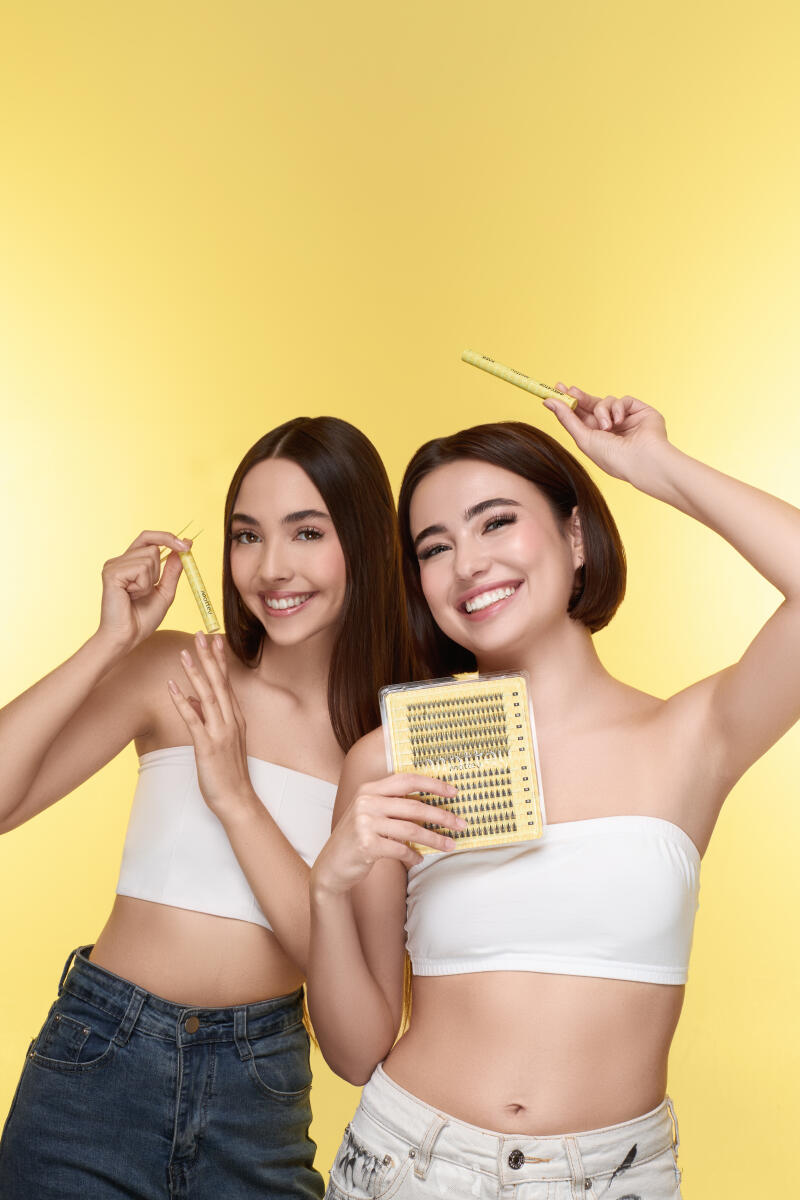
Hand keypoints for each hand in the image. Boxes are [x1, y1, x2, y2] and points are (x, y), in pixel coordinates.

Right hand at [98, 530, 189, 651]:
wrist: (127, 637)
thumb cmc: (142, 618)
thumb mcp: (165, 592)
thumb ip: (173, 570)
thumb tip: (184, 547)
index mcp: (130, 563)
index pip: (148, 538)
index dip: (168, 537)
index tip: (187, 545)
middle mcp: (120, 560)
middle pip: (153, 547)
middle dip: (159, 569)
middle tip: (149, 590)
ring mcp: (114, 565)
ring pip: (150, 557)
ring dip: (151, 581)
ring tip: (137, 596)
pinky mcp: (111, 572)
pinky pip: (141, 568)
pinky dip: (143, 585)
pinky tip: (131, 596)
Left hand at [167, 631, 253, 816]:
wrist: (236, 799)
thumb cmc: (227, 773)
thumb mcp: (219, 741)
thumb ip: (207, 717)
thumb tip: (191, 699)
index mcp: (235, 718)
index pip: (226, 683)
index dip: (219, 660)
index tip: (214, 639)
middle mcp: (230, 721)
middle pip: (219, 683)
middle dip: (210, 658)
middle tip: (202, 634)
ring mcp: (221, 733)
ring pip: (209, 696)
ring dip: (196, 673)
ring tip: (185, 654)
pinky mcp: (208, 746)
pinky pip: (194, 720)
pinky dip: (183, 702)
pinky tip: (172, 687)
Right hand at [311, 775, 467, 896]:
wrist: (331, 865)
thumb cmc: (358, 839)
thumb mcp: (371, 815)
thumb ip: (393, 806)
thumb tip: (432, 807)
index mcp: (369, 789)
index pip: (406, 780)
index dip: (432, 784)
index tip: (453, 792)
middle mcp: (366, 802)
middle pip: (414, 806)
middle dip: (442, 816)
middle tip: (461, 824)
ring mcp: (364, 822)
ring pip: (411, 829)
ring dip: (435, 839)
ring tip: (449, 846)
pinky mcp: (366, 845)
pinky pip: (400, 849)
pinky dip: (413, 855)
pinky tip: (419, 860)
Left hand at [543, 384, 668, 484]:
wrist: (641, 460)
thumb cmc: (612, 457)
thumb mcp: (583, 438)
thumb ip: (567, 418)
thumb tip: (548, 401)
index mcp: (597, 438)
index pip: (581, 417)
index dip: (569, 403)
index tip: (557, 390)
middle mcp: (612, 428)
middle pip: (592, 406)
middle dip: (580, 397)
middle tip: (569, 389)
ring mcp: (626, 419)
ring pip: (606, 402)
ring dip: (602, 411)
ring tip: (607, 427)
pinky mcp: (640, 411)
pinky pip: (623, 400)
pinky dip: (618, 408)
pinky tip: (619, 421)